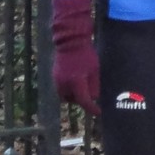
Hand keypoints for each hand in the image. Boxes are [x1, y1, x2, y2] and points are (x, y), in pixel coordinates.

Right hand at [51, 0, 99, 116]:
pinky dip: (69, 89)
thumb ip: (94, 85)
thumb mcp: (95, 70)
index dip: (92, 109)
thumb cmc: (85, 54)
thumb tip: (94, 98)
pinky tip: (76, 80)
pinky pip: (62, 88)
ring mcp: (57, 80)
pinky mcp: (54, 76)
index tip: (99, 112)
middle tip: (91, 94)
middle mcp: (64, 84)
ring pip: (66, 96)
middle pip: (73, 100)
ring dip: (74, 95)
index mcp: (76, 82)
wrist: (70, 41)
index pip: (84, 101)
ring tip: (83, 87)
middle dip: (81, 100)